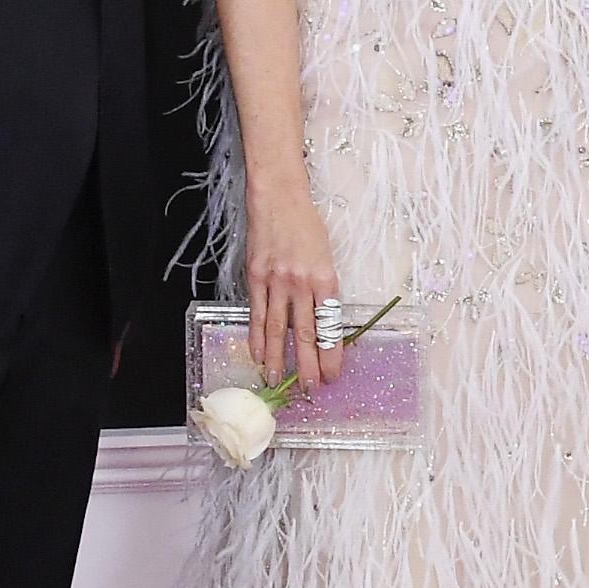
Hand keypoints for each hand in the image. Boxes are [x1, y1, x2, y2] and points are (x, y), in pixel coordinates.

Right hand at [246, 187, 340, 389]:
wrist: (279, 198)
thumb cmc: (307, 226)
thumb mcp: (326, 257)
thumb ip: (323, 291)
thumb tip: (321, 325)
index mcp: (326, 280)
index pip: (329, 327)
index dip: (331, 355)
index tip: (333, 375)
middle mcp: (302, 284)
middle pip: (305, 334)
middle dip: (308, 366)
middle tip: (310, 389)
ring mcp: (276, 282)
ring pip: (277, 330)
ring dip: (278, 359)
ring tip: (278, 382)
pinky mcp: (255, 278)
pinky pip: (257, 314)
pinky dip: (256, 338)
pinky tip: (258, 355)